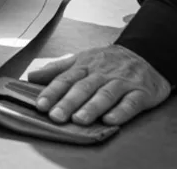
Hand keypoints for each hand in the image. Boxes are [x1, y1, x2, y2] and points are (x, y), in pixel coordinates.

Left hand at [28, 45, 171, 125]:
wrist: (145, 54)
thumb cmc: (108, 61)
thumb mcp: (81, 60)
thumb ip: (57, 69)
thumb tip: (31, 77)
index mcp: (84, 65)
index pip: (65, 79)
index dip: (52, 91)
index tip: (40, 105)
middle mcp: (101, 73)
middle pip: (82, 88)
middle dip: (68, 102)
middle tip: (55, 116)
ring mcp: (121, 82)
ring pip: (105, 95)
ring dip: (91, 107)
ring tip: (79, 120)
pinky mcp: (141, 92)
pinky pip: (130, 103)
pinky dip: (121, 111)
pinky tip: (110, 120)